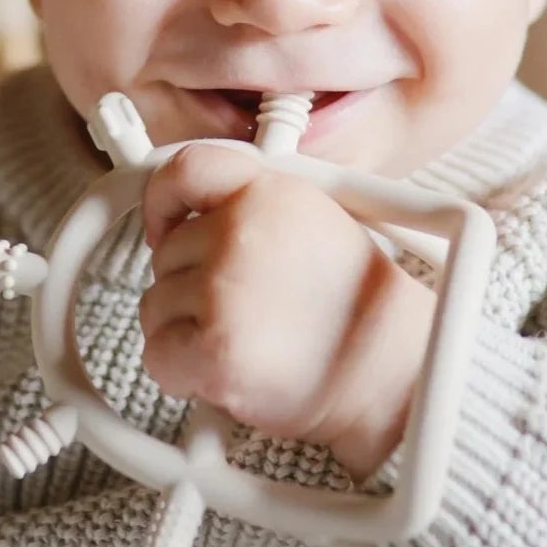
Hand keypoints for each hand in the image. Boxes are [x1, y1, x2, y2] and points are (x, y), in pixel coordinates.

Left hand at [138, 144, 436, 482]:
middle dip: (194, 290)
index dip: (162, 200)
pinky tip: (231, 373)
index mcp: (271, 192)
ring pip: (156, 307)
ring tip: (250, 343)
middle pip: (167, 255)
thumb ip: (254, 213)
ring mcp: (226, 287)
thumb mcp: (316, 227)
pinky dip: (183, 375)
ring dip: (188, 334)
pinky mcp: (214, 347)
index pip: (186, 168)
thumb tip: (184, 220)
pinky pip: (157, 356)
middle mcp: (244, 230)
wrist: (390, 378)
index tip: (163, 228)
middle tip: (248, 314)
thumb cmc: (359, 316)